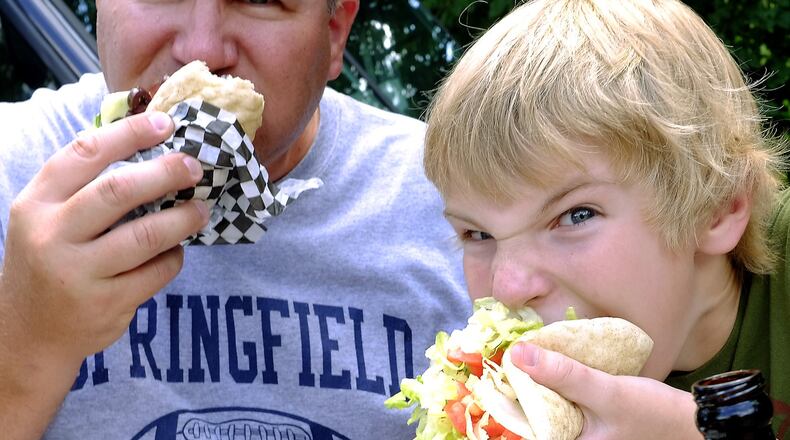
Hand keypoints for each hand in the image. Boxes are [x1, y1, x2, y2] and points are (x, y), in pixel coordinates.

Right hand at [0, 112, 208, 435]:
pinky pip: (156, 271)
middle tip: (195, 166)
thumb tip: (150, 149)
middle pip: (119, 191)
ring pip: (146, 235)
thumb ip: (82, 188)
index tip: (166, 123)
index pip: (84, 154)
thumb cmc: (47, 262)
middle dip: (165, 173)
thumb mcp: (45, 220)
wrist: (24, 336)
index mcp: (36, 204)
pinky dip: (174, 257)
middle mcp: (52, 235)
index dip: (130, 133)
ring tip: (202, 210)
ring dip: (182, 218)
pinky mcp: (106, 304)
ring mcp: (79, 273)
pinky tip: (176, 250)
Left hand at [509, 343, 702, 439]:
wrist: (693, 421)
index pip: (520, 428)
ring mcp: (579, 434)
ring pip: (545, 408)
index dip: (502, 402)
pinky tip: (550, 366)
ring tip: (525, 358)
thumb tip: (519, 353)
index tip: (492, 374)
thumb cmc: (653, 413)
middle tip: (508, 359)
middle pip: (530, 417)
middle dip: (518, 390)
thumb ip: (563, 375)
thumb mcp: (605, 391)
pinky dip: (554, 386)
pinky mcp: (587, 422)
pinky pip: (561, 404)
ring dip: (535, 385)